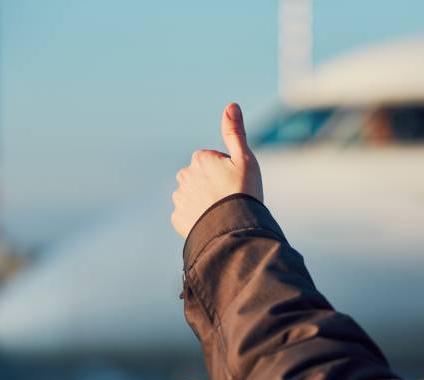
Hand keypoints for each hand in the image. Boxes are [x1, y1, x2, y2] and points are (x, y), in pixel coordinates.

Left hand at [171, 103, 262, 238]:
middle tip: (230, 198)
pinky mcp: (178, 219)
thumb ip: (235, 132)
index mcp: (199, 159)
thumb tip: (231, 105)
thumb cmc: (243, 192)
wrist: (234, 228)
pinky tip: (210, 222)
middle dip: (212, 185)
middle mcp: (184, 176)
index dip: (228, 171)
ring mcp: (179, 199)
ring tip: (221, 212)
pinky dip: (197, 218)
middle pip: (201, 177)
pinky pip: (187, 215)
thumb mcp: (245, 159)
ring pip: (193, 196)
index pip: (213, 161)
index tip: (236, 183)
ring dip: (203, 201)